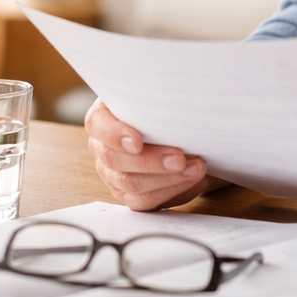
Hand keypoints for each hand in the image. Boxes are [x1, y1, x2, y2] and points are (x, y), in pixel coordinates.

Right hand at [84, 100, 217, 209]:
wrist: (170, 123)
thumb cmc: (160, 104)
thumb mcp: (156, 93)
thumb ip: (158, 94)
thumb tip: (182, 95)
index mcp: (102, 117)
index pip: (98, 125)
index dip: (115, 135)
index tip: (137, 141)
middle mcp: (102, 148)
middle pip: (116, 161)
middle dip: (152, 162)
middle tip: (181, 158)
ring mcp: (113, 174)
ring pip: (132, 186)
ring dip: (168, 179)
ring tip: (197, 168)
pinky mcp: (130, 194)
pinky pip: (146, 202)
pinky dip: (172, 192)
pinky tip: (194, 181)